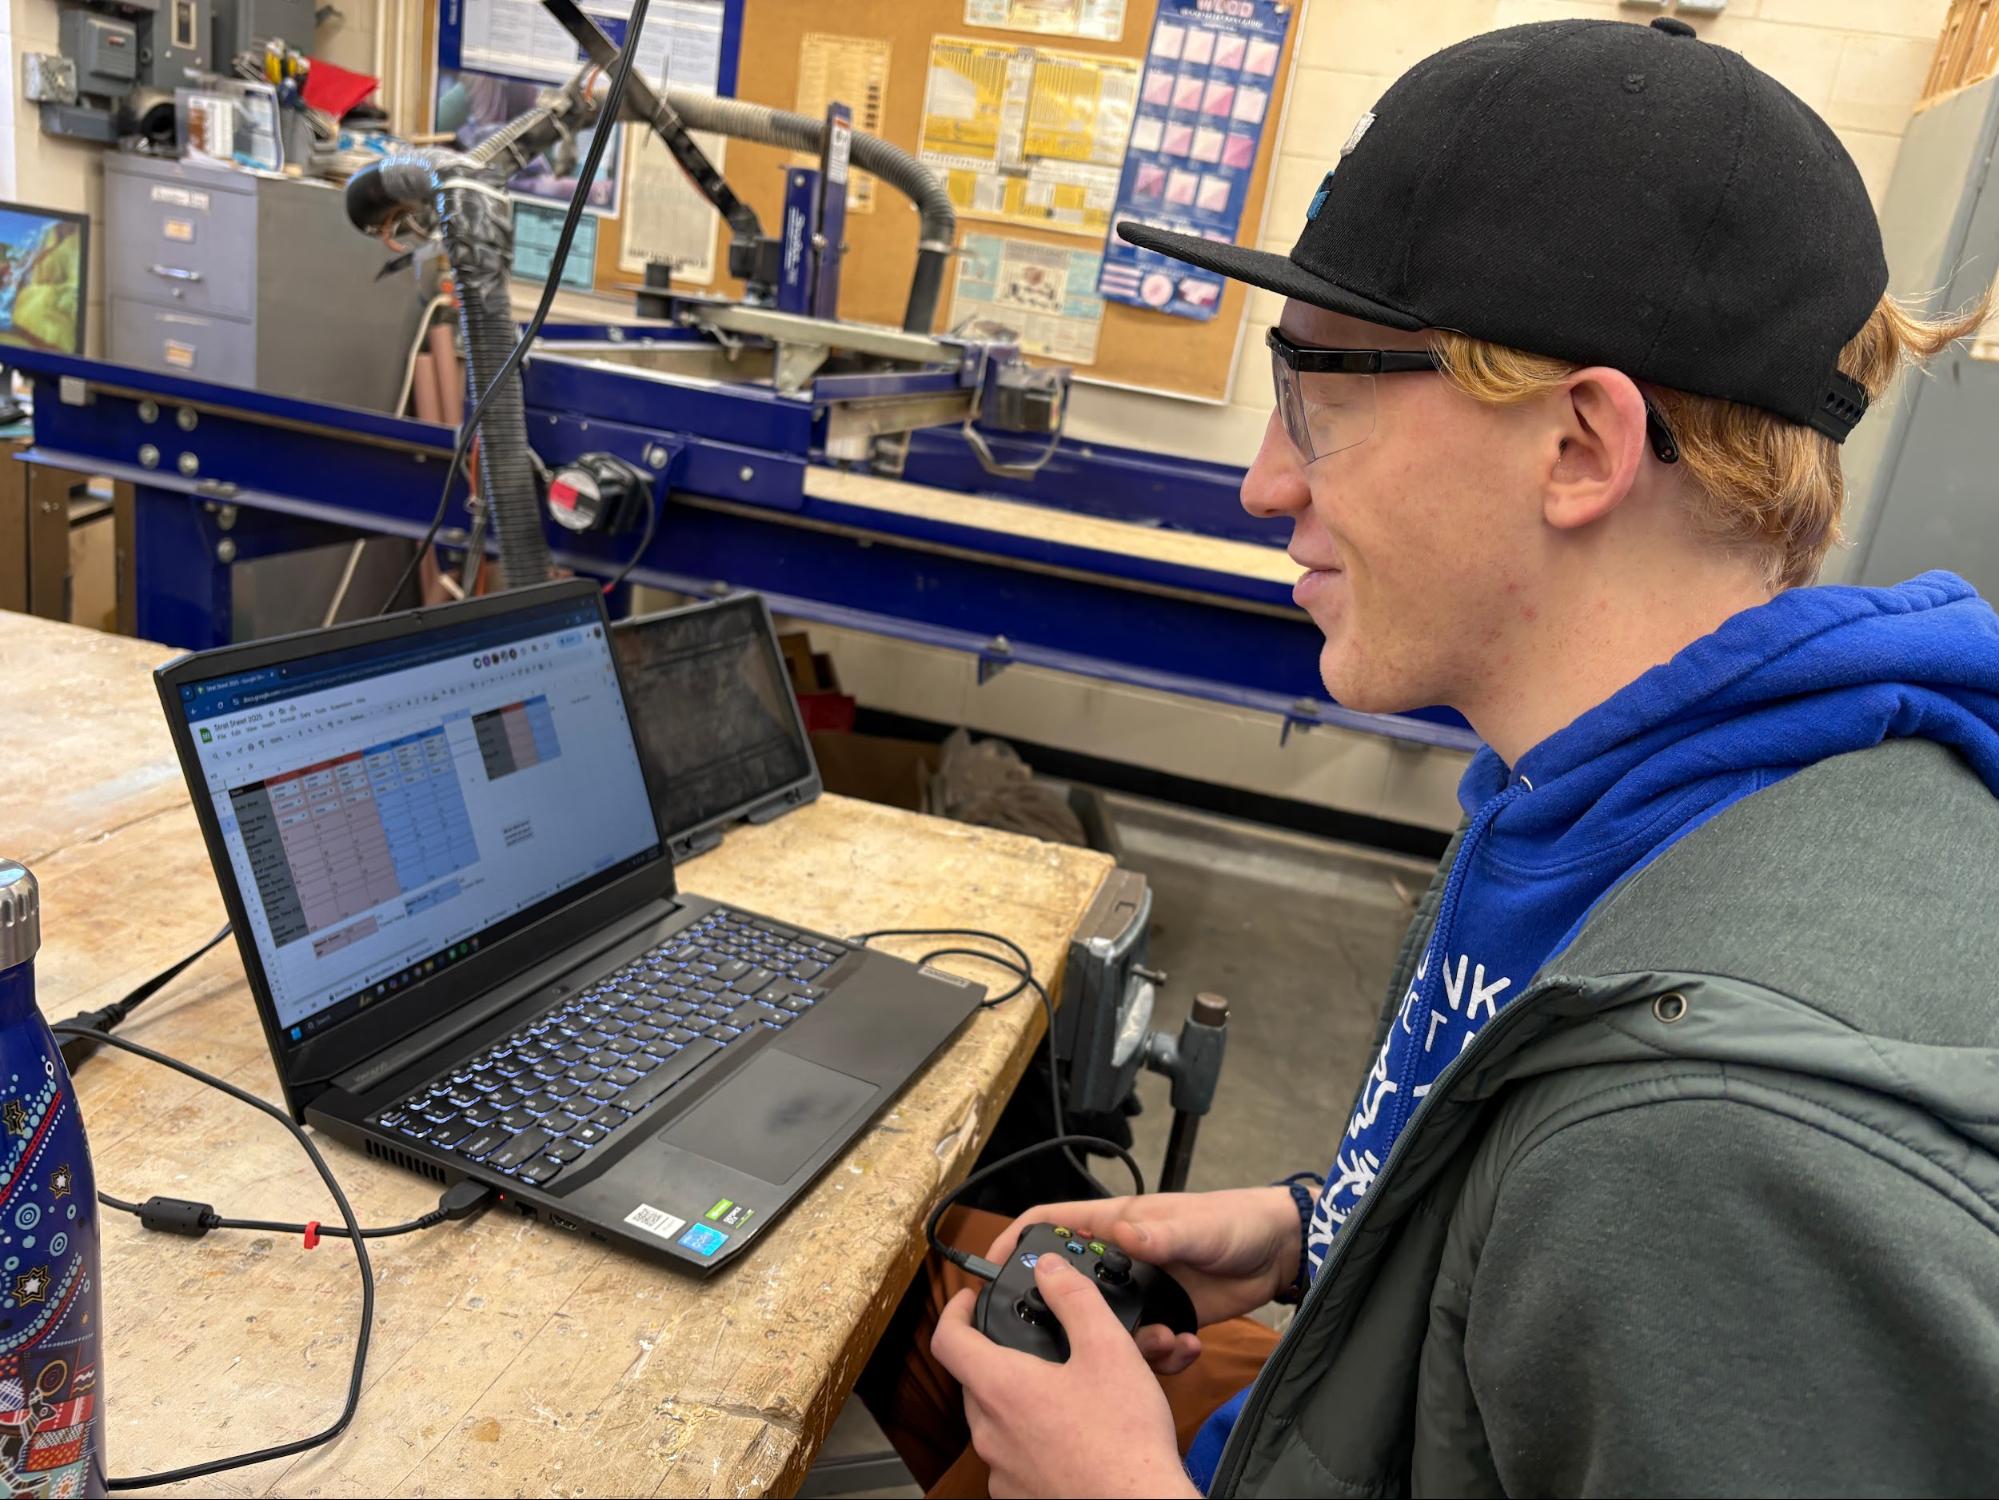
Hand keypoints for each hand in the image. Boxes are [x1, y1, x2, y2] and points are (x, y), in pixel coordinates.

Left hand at [932, 1254, 1198, 1498]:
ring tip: (1066, 1390)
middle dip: (1001, 1356)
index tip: (969, 1300)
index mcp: (1000, 1387)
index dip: (955, 1310)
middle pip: (976, 1379)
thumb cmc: (1123, 1440)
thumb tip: (1050, 1269)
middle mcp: (990, 1431)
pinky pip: (1016, 1456)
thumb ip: (1074, 1299)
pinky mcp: (1020, 1495)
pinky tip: (1073, 1433)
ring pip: (998, 1420)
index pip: (948, 1339)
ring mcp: (1002, 1469)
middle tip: (1036, 1346)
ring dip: (1022, 1400)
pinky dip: (1035, 1438)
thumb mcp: (1108, 1349)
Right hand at [984, 1186, 1299, 1375]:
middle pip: (1071, 1287)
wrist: (1278, 1254)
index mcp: (1117, 1224)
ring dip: (1125, 1344)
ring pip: (1106, 1327)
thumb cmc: (1234, 1221)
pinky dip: (1161, 1355)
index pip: (1052, 1225)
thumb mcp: (1195, 1226)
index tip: (989, 1267)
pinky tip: (1185, 1347)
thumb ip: (1159, 1234)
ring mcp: (1142, 1292)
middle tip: (1068, 1340)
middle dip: (1066, 1314)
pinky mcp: (1165, 1318)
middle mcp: (1123, 1259)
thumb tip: (1122, 1234)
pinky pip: (1144, 1346)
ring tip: (1161, 1342)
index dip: (1015, 1241)